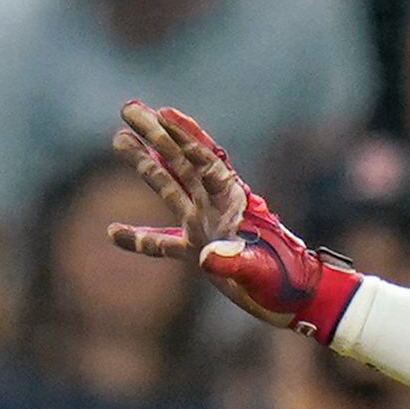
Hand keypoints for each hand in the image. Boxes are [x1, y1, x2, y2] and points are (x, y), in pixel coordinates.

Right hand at [108, 102, 360, 339]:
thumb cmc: (286, 281)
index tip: (161, 112)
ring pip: (169, 188)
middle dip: (155, 134)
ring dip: (145, 165)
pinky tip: (112, 232)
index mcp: (233, 202)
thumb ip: (235, 262)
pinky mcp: (200, 253)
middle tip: (128, 108)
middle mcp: (216, 207)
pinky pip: (162, 243)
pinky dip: (139, 238)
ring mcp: (206, 227)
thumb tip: (208, 258)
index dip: (184, 135)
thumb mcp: (261, 270)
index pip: (204, 161)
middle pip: (181, 162)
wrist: (297, 300)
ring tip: (119, 139)